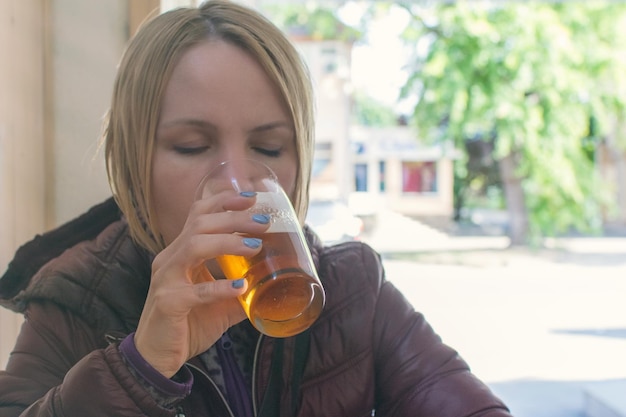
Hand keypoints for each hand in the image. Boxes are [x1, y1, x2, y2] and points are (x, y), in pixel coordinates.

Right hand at [133, 192, 268, 377]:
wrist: (158, 357)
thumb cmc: (188, 324)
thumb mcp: (219, 303)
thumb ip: (241, 290)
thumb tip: (273, 285)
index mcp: (181, 253)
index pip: (198, 214)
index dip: (223, 201)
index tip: (251, 197)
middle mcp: (170, 259)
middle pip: (200, 224)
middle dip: (234, 218)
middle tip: (263, 222)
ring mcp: (166, 279)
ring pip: (194, 246)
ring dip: (227, 243)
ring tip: (255, 246)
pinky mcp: (168, 302)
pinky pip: (195, 291)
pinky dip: (219, 288)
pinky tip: (241, 288)